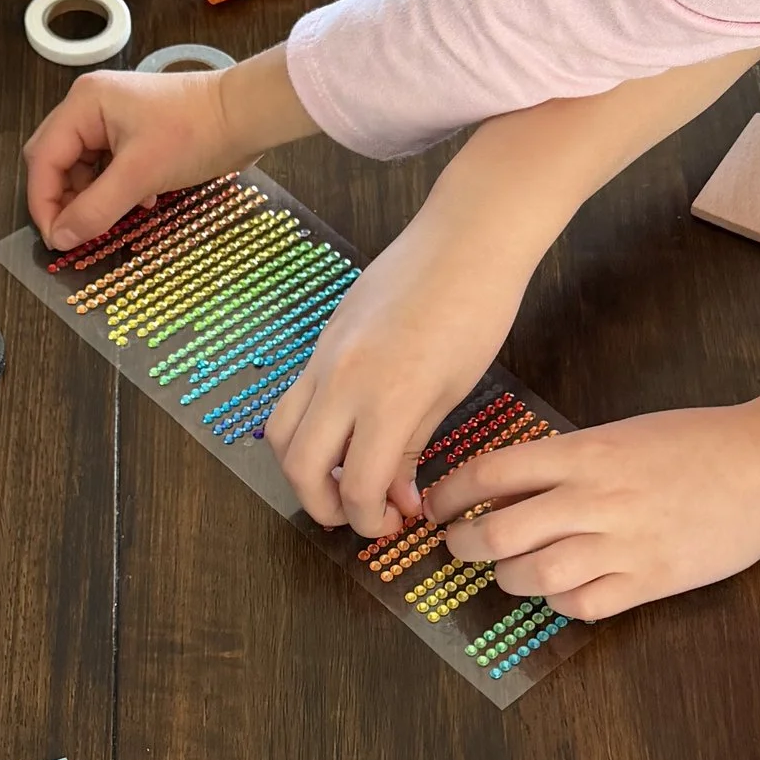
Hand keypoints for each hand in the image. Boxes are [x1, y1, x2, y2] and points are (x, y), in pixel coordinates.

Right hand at [24, 67, 239, 251]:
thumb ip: (95, 209)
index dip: (44, 202)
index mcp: (83, 103)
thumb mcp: (141, 175)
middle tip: (77, 234)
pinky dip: (115, 190)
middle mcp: (90, 106)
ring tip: (114, 218)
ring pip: (82, 167)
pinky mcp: (134, 132)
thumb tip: (60, 239)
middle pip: (56, 161)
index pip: (43, 158)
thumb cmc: (196, 133)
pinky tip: (141, 202)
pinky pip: (108, 167)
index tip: (56, 241)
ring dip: (93, 197)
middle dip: (64, 200)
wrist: (246, 115)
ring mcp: (112, 118)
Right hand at [264, 211, 533, 537]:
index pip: (356, 484)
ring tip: (341, 481)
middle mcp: (342, 378)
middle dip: (324, 505)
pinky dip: (307, 429)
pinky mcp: (322, 339)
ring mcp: (325, 355)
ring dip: (303, 469)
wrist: (466, 236)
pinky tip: (343, 435)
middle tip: (359, 516)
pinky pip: (295, 396)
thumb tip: (394, 496)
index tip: (394, 523)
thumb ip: (411, 446)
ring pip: (282, 432)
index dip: (370, 519)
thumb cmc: (477, 309)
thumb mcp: (451, 390)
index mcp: (388, 396)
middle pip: (300, 466)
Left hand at [427, 406, 759, 620]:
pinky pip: (581, 604)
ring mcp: (622, 543)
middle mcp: (594, 498)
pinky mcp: (649, 580)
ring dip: (510, 578)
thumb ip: (566, 460)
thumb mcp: (621, 433)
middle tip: (459, 547)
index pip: (488, 473)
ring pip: (533, 575)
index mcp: (584, 452)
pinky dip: (561, 602)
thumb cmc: (695, 443)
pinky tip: (565, 590)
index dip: (449, 496)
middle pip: (497, 532)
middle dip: (463, 545)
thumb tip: (506, 488)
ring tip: (512, 571)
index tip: (438, 508)